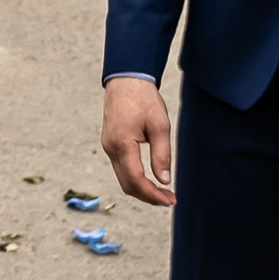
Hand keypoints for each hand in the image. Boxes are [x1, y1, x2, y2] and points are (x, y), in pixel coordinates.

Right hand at [101, 77, 176, 205]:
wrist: (125, 80)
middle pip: (127, 184)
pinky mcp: (110, 143)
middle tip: (169, 199)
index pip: (136, 180)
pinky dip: (135, 178)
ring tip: (162, 192)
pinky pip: (121, 168)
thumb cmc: (143, 99)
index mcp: (122, 144)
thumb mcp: (159, 125)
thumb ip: (162, 154)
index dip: (153, 194)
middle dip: (148, 196)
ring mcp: (108, 146)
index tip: (170, 199)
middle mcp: (110, 148)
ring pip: (123, 178)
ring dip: (142, 189)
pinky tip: (149, 179)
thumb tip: (164, 180)